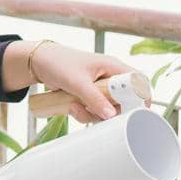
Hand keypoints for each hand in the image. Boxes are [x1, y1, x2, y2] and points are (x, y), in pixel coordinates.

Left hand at [31, 43, 150, 124]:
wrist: (39, 64)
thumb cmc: (59, 63)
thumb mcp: (77, 82)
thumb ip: (94, 98)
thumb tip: (111, 116)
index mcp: (113, 67)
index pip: (138, 81)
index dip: (141, 98)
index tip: (134, 114)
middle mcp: (110, 78)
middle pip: (125, 101)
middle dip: (111, 112)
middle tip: (97, 114)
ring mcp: (100, 89)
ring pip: (108, 110)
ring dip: (93, 114)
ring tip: (75, 107)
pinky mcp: (89, 97)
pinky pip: (94, 111)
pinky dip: (84, 114)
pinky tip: (71, 107)